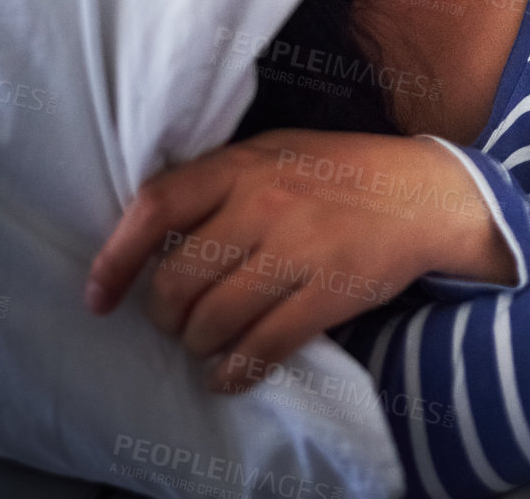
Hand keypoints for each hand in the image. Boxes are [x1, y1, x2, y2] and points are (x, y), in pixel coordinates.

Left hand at [84, 128, 509, 391]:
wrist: (429, 193)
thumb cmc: (347, 172)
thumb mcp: (279, 152)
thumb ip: (221, 179)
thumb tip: (153, 230)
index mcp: (245, 166)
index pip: (156, 209)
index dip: (116, 260)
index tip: (100, 297)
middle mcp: (266, 205)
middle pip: (178, 280)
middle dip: (164, 316)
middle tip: (174, 324)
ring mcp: (300, 249)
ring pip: (214, 319)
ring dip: (199, 345)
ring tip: (207, 346)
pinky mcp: (331, 291)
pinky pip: (264, 346)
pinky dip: (237, 371)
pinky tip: (231, 375)